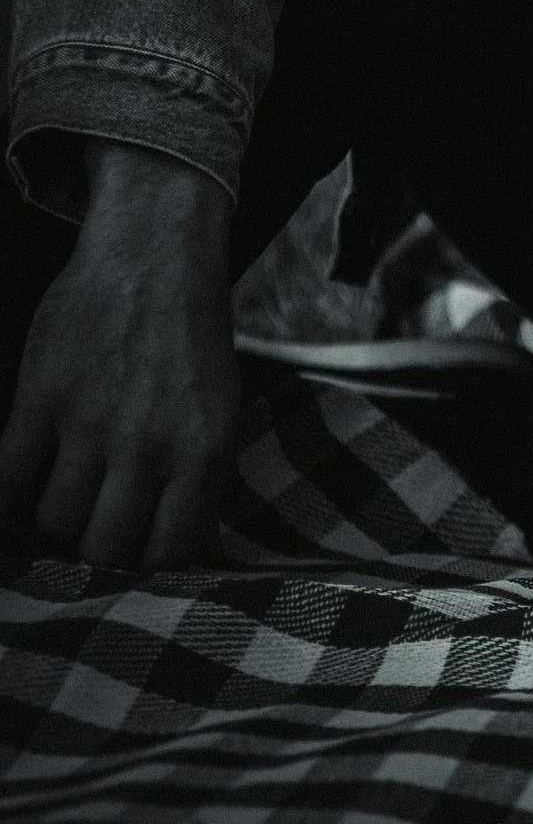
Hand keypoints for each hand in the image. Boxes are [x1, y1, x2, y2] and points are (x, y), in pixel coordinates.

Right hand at [0, 140, 239, 567]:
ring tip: (62, 500)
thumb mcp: (219, 410)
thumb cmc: (191, 339)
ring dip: (52, 520)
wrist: (155, 258)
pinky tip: (15, 496)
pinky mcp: (42, 398)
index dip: (146, 566)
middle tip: (92, 534)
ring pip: (53, 518)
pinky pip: (7, 479)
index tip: (134, 558)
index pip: (168, 551)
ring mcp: (91, 422)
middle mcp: (150, 444)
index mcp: (205, 450)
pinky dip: (6, 500)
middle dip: (96, 552)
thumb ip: (197, 476)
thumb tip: (178, 549)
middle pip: (104, 546)